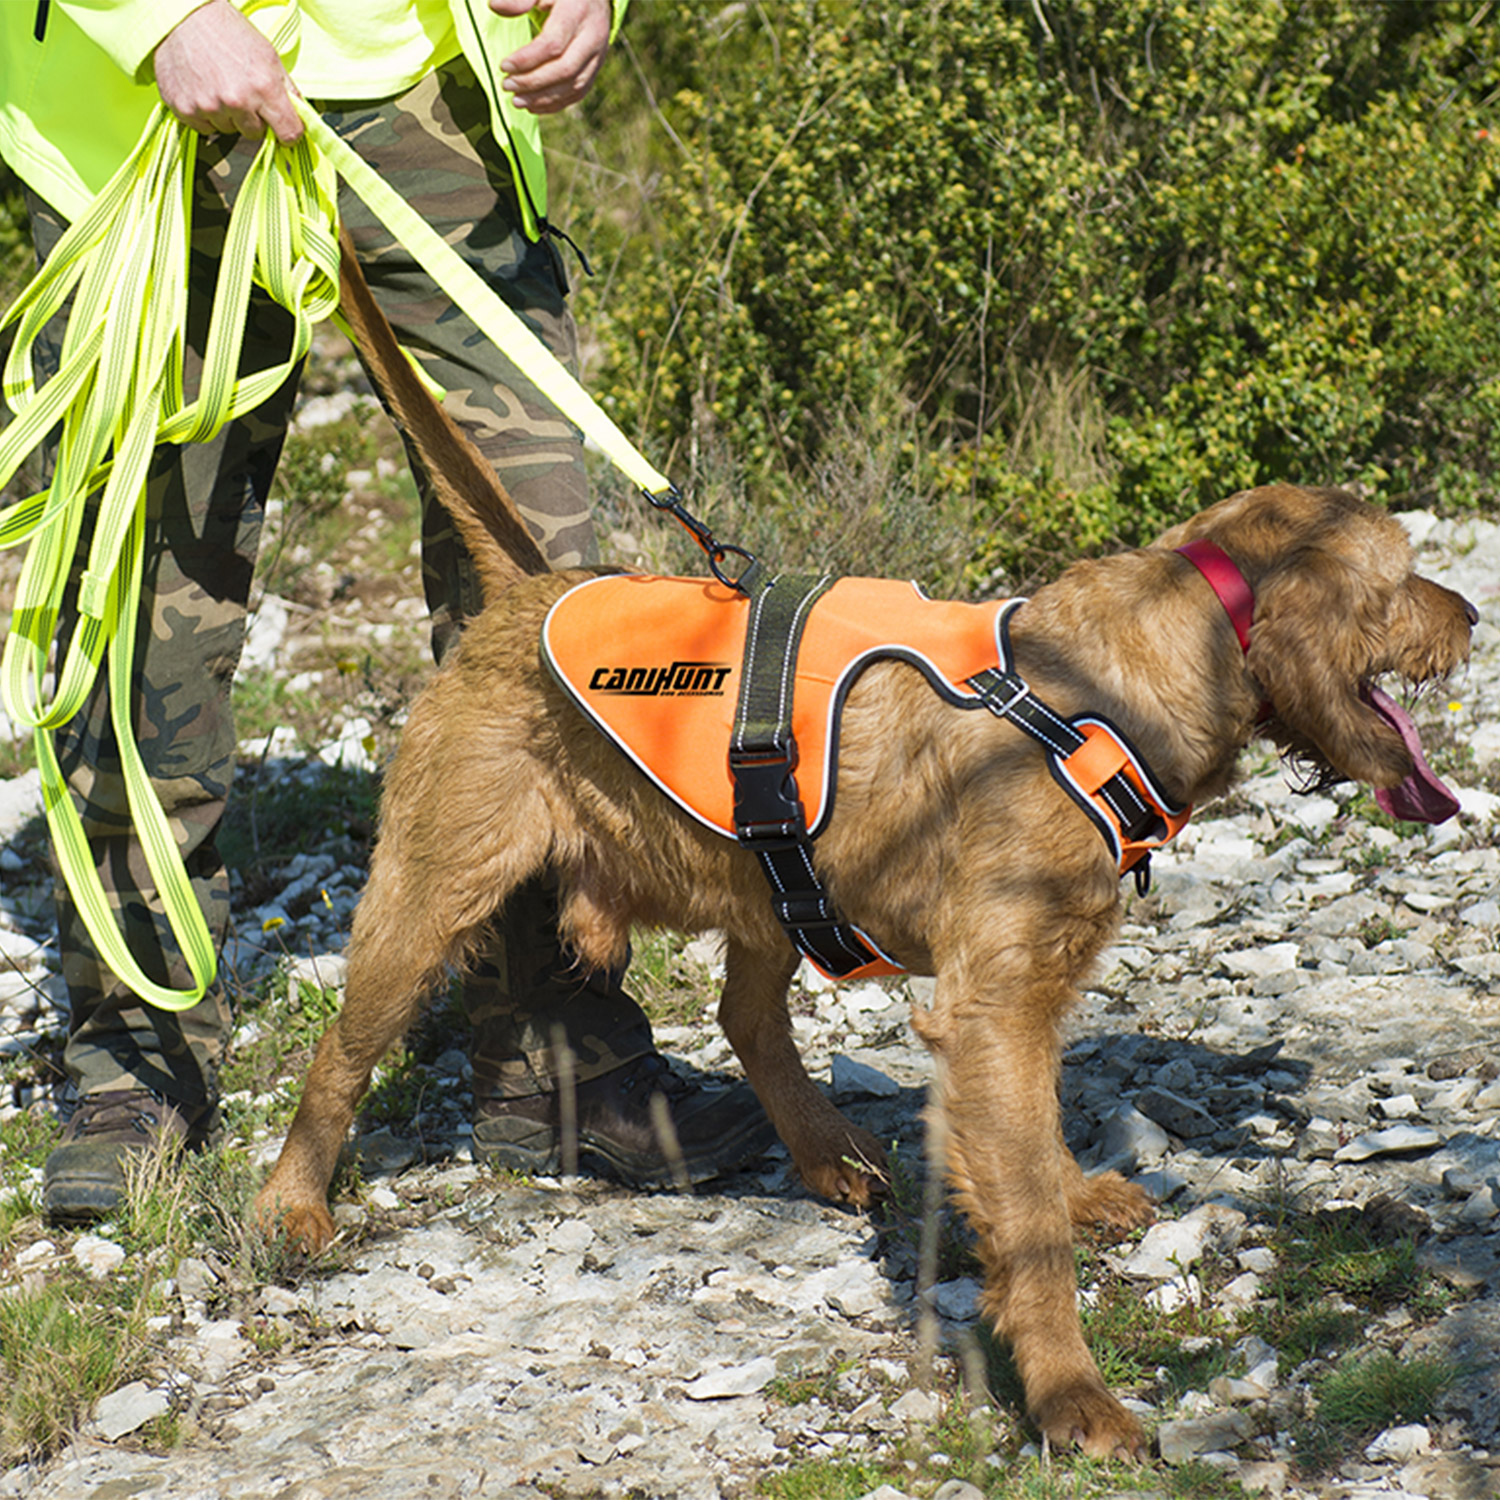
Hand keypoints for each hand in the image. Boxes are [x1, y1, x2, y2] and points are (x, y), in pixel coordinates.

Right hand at [152, 0, 302, 143]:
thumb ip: (287, 90)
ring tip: (219, 87)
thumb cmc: (228, 33)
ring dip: (227, 116)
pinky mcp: (185, 110)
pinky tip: (203, 91)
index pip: (289, 134)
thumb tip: (302, 117)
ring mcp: (209, 107)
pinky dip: (206, 115)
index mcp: (264, 88)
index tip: (284, 128)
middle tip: (241, 93)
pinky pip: (205, 129)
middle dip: (253, 118)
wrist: (184, 17)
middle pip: (256, 133)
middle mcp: (237, 101)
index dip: (288, 133)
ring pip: (229, 131)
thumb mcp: (268, 56)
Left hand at [492, 0, 611, 114]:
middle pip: (564, 70)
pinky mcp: (596, 68)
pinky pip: (578, 93)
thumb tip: (494, 6)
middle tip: (506, 86)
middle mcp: (593, 36)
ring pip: (573, 86)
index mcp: (577, 11)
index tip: (504, 66)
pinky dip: (555, 103)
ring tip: (516, 101)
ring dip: (542, 98)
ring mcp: (597, 55)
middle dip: (533, 82)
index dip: (527, 59)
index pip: (553, 44)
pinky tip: (533, 105)